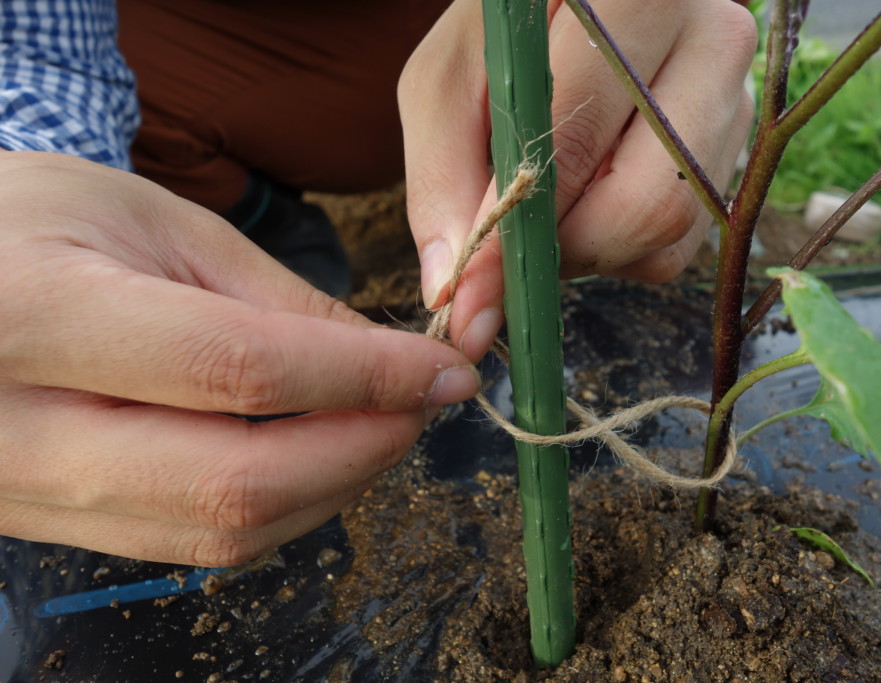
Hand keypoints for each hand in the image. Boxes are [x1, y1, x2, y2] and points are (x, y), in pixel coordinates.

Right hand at [0, 152, 479, 565]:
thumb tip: (390, 366)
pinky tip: (315, 457)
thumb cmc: (36, 222)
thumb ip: (276, 303)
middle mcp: (19, 431)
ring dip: (331, 486)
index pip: (238, 369)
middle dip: (360, 449)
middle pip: (236, 482)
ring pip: (222, 532)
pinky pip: (193, 543)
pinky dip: (281, 508)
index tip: (443, 371)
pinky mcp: (52, 526)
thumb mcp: (157, 226)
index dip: (363, 378)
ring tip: (378, 423)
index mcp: (38, 316)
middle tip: (421, 404)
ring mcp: (27, 497)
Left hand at [400, 0, 755, 357]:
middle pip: (647, 204)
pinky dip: (616, 248)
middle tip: (514, 238)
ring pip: (667, 233)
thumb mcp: (446, 88)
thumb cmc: (496, 45)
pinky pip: (676, 247)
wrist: (565, 19)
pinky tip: (588, 197)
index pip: (578, 140)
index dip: (521, 221)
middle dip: (565, 247)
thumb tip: (461, 303)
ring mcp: (737, 99)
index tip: (474, 280)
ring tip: (546, 202)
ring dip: (587, 249)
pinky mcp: (736, 152)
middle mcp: (712, 37)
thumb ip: (445, 186)